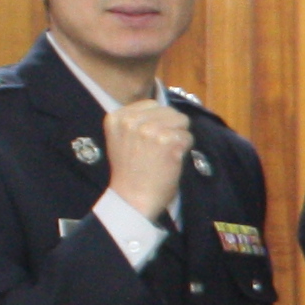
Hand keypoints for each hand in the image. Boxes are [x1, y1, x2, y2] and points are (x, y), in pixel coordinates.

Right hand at [101, 94, 193, 217]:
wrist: (133, 199)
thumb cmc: (130, 173)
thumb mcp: (121, 140)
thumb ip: (136, 122)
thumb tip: (165, 110)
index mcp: (116, 117)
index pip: (152, 105)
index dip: (158, 121)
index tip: (151, 140)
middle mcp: (132, 120)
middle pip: (169, 111)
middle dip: (171, 127)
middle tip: (161, 149)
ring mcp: (150, 129)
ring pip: (181, 121)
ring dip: (179, 137)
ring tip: (166, 154)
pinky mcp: (168, 140)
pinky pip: (188, 137)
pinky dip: (185, 149)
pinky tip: (172, 161)